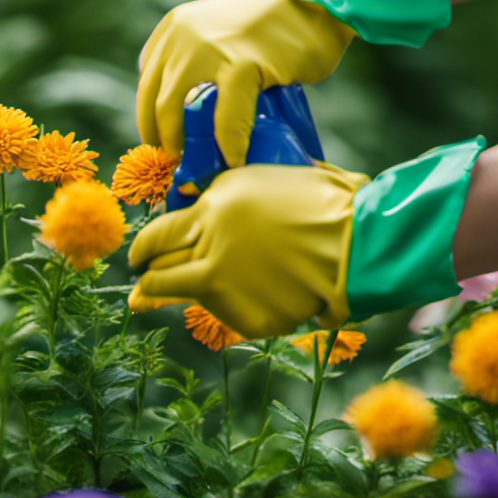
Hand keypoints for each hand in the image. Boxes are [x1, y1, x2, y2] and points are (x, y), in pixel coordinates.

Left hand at [128, 163, 368, 338]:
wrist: (359, 244)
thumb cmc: (322, 202)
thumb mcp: (262, 181)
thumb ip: (224, 196)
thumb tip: (198, 207)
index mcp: (214, 209)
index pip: (157, 234)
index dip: (142, 249)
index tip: (138, 257)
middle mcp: (210, 247)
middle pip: (158, 270)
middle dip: (147, 278)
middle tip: (141, 287)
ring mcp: (226, 286)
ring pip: (180, 295)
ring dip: (173, 296)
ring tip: (172, 296)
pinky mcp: (248, 317)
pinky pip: (226, 315)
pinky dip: (231, 308)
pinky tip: (243, 300)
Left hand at [136, 0, 354, 166]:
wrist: (321, 1)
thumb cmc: (280, 21)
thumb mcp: (223, 28)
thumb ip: (200, 55)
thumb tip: (189, 103)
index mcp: (175, 26)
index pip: (148, 80)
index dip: (152, 116)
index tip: (167, 139)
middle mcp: (182, 35)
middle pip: (154, 100)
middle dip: (163, 137)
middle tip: (180, 159)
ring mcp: (208, 49)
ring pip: (175, 111)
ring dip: (184, 144)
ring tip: (200, 163)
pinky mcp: (241, 65)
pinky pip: (225, 118)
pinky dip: (229, 145)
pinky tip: (235, 159)